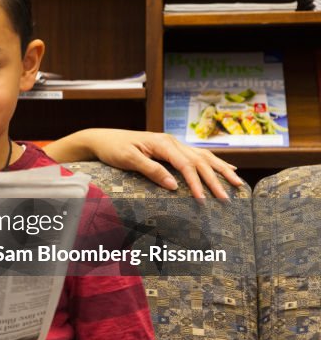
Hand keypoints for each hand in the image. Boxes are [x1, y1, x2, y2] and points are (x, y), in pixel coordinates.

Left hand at [66, 128, 242, 199]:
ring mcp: (173, 144)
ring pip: (203, 157)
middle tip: (227, 198)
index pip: (185, 165)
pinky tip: (226, 168)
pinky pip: (198, 155)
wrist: (102, 139)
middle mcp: (172, 141)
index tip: (203, 200)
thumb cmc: (113, 149)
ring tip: (237, 183)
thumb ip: (151, 170)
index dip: (196, 183)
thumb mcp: (128, 160)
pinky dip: (214, 162)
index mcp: (163, 143)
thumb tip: (174, 186)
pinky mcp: (172, 148)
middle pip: (199, 161)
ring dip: (220, 170)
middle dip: (214, 180)